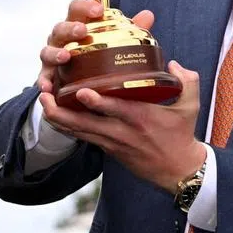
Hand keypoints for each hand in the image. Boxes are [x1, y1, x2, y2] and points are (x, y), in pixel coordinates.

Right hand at [37, 0, 156, 92]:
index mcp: (78, 24)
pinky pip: (42, 77)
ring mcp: (52, 56)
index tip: (99, 10)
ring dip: (55, 53)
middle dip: (71, 28)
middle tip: (82, 31)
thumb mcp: (115, 40)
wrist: (80, 78)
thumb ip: (131, 29)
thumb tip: (148, 15)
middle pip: (60, 28)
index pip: (77, 8)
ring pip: (47, 50)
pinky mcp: (47, 75)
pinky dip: (43, 81)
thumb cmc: (99, 52)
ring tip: (66, 57)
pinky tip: (47, 86)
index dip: (85, 6)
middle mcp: (62, 38)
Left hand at [39, 61, 204, 193]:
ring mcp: (111, 141)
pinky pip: (81, 136)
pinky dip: (66, 125)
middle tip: (44, 92)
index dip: (96, 102)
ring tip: (42, 99)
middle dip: (61, 109)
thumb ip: (186, 80)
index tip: (80, 91)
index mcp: (142, 118)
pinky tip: (54, 114)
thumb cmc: (182, 135)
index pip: (115, 109)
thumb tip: (173, 63)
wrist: (177, 169)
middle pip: (84, 122)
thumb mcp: (191, 106)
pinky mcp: (107, 148)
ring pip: (77, 130)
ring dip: (57, 116)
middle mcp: (122, 130)